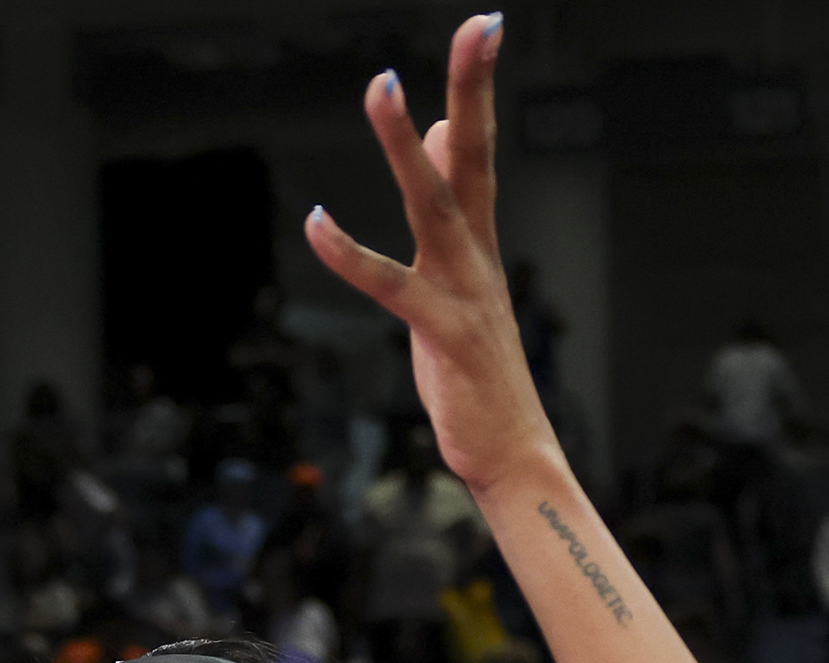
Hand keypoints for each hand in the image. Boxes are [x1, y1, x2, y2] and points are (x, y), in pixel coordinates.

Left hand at [306, 18, 556, 493]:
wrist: (513, 453)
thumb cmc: (480, 375)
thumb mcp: (459, 282)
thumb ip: (449, 211)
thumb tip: (435, 141)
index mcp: (479, 244)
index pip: (477, 149)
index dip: (476, 89)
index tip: (483, 28)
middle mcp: (477, 256)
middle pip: (475, 155)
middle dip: (474, 89)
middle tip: (481, 26)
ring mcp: (465, 293)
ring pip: (434, 203)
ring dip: (406, 144)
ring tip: (383, 86)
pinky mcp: (444, 334)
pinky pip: (392, 285)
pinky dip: (350, 253)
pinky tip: (315, 222)